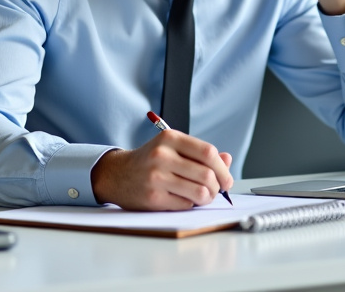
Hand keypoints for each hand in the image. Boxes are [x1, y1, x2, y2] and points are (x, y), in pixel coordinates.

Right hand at [91, 130, 232, 210]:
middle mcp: (162, 156)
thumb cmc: (150, 161)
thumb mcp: (172, 148)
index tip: (226, 179)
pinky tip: (182, 198)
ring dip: (206, 198)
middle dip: (217, 187)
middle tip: (215, 190)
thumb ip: (200, 153)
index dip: (223, 169)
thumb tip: (227, 160)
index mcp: (169, 138)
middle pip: (207, 174)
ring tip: (202, 196)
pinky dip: (190, 204)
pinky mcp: (153, 197)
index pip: (208, 153)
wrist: (117, 174)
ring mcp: (156, 177)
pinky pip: (186, 205)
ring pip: (199, 192)